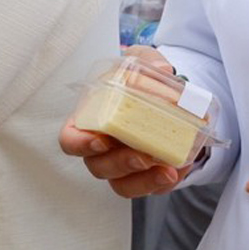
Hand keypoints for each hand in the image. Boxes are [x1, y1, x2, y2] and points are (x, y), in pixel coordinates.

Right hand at [59, 46, 184, 197]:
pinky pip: (150, 189)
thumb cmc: (143, 82)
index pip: (70, 140)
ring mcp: (123, 165)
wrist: (172, 99)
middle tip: (142, 156)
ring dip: (142, 182)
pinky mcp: (146, 176)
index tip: (101, 141)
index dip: (80, 144)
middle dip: (119, 164)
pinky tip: (177, 169)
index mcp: (91, 120)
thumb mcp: (144, 62)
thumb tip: (163, 69)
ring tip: (165, 171)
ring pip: (122, 186)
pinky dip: (163, 183)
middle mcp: (102, 148)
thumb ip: (149, 60)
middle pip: (98, 166)